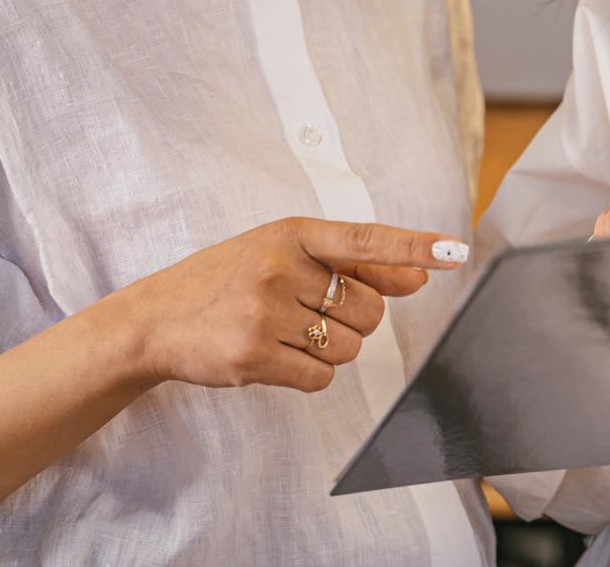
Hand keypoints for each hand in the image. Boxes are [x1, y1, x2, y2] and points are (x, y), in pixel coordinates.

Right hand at [117, 217, 468, 393]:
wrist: (155, 318)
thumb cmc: (226, 281)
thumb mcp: (281, 254)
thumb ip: (351, 264)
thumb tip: (419, 277)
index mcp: (291, 233)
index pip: (365, 239)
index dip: (414, 246)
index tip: (454, 252)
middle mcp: (279, 267)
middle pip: (368, 310)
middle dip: (352, 320)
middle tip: (310, 313)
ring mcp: (264, 313)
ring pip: (348, 348)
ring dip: (330, 349)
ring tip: (287, 332)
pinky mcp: (253, 357)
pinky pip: (320, 377)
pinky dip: (309, 373)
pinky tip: (276, 355)